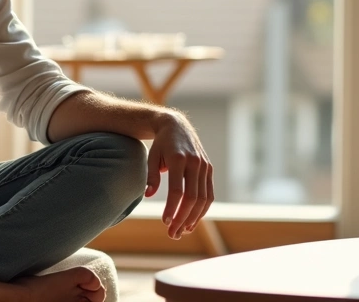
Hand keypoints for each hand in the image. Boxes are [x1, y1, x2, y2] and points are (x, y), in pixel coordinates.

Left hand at [145, 113, 213, 239]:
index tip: (165, 222)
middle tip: (173, 233)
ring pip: (203, 199)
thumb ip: (151, 176)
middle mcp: (195, 163)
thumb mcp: (151, 157)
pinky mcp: (209, 169)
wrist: (176, 126)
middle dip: (183, 218)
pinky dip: (202, 209)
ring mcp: (204, 166)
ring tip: (182, 231)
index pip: (177, 190)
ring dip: (194, 218)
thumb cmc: (161, 144)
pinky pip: (209, 194)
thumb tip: (149, 195)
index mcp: (178, 159)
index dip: (172, 208)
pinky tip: (192, 221)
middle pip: (192, 198)